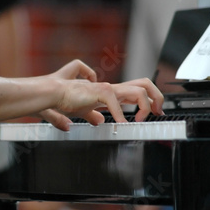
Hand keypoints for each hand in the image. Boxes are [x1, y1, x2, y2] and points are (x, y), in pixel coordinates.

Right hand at [39, 61, 164, 130]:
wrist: (51, 94)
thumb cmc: (62, 100)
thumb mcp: (82, 111)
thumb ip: (91, 115)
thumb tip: (99, 121)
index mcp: (109, 92)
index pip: (136, 90)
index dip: (150, 99)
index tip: (154, 112)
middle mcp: (112, 88)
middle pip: (145, 83)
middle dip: (157, 97)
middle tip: (158, 112)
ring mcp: (107, 88)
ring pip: (139, 90)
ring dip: (144, 107)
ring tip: (141, 121)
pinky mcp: (100, 91)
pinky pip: (117, 102)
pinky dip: (122, 116)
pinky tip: (121, 126)